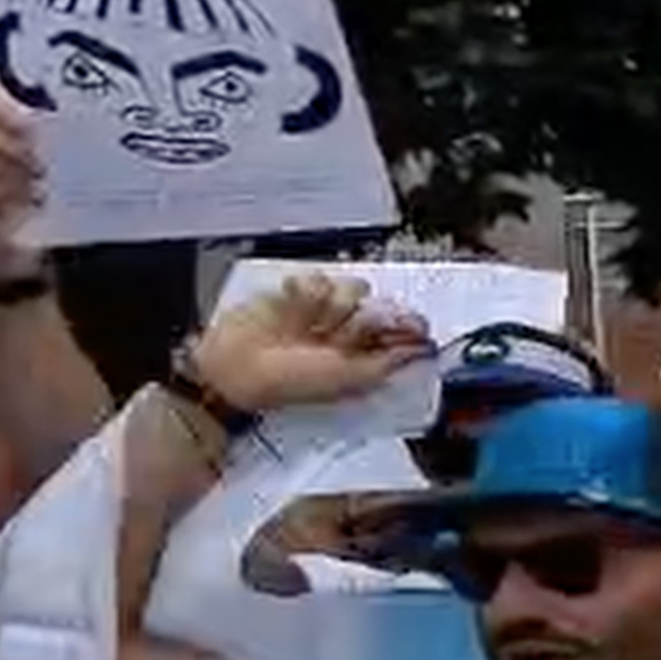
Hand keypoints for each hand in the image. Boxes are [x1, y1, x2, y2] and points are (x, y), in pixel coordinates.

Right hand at [189, 274, 430, 412]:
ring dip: (333, 306)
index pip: (402, 331)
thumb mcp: (348, 379)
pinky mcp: (297, 294)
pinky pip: (318, 278)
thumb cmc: (290, 381)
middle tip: (339, 336)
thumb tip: (424, 351)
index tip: (413, 325)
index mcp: (365, 356)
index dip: (408, 325)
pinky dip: (306, 293)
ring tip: (308, 325)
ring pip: (352, 288)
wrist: (236, 365)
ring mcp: (323, 311)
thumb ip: (388, 363)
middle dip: (363, 319)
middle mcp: (349, 332)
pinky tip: (291, 309)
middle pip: (379, 305)